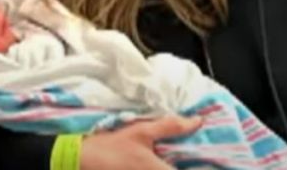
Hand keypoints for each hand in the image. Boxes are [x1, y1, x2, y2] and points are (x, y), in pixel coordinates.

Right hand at [80, 116, 201, 169]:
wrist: (77, 162)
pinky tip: (157, 160)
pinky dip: (160, 166)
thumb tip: (198, 121)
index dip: (200, 165)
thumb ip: (171, 126)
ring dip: (172, 164)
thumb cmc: (111, 147)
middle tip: (195, 157)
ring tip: (175, 156)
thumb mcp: (141, 132)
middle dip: (185, 164)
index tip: (208, 160)